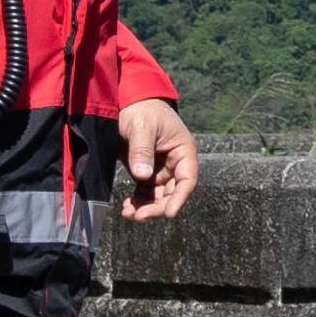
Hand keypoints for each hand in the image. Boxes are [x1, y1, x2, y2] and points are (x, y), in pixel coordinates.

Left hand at [116, 98, 196, 220]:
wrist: (129, 100)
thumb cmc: (142, 109)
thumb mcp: (142, 128)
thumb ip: (142, 151)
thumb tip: (142, 176)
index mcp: (183, 151)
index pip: (188, 179)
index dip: (180, 198)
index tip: (170, 213)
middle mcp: (175, 163)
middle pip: (172, 193)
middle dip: (158, 207)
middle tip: (139, 216)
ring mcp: (160, 169)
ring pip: (158, 196)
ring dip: (146, 207)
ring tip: (128, 214)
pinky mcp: (145, 171)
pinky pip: (145, 192)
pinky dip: (138, 202)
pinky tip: (127, 208)